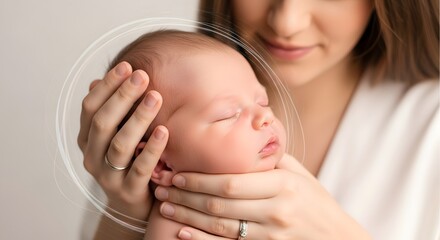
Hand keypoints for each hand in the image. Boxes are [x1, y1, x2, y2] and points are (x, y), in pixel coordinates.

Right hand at [78, 61, 168, 222]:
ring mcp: (108, 177)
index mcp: (87, 140)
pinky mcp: (128, 192)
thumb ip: (112, 112)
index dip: (107, 86)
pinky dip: (151, 149)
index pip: (90, 108)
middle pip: (103, 122)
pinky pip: (140, 169)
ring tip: (155, 97)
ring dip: (138, 118)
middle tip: (142, 76)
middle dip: (122, 96)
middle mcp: (92, 157)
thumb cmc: (129, 161)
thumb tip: (99, 81)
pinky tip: (163, 130)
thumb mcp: (118, 135)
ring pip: (120, 144)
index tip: (127, 66)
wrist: (137, 204)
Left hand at [154, 155, 370, 239]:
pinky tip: (182, 233)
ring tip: (165, 206)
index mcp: (282, 185)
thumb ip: (271, 159)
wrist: (338, 238)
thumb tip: (244, 137)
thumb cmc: (316, 201)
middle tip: (161, 188)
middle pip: (219, 203)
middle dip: (185, 195)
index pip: (231, 181)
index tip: (176, 173)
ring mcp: (271, 233)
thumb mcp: (299, 174)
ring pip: (219, 225)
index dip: (199, 179)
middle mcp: (275, 209)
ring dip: (187, 216)